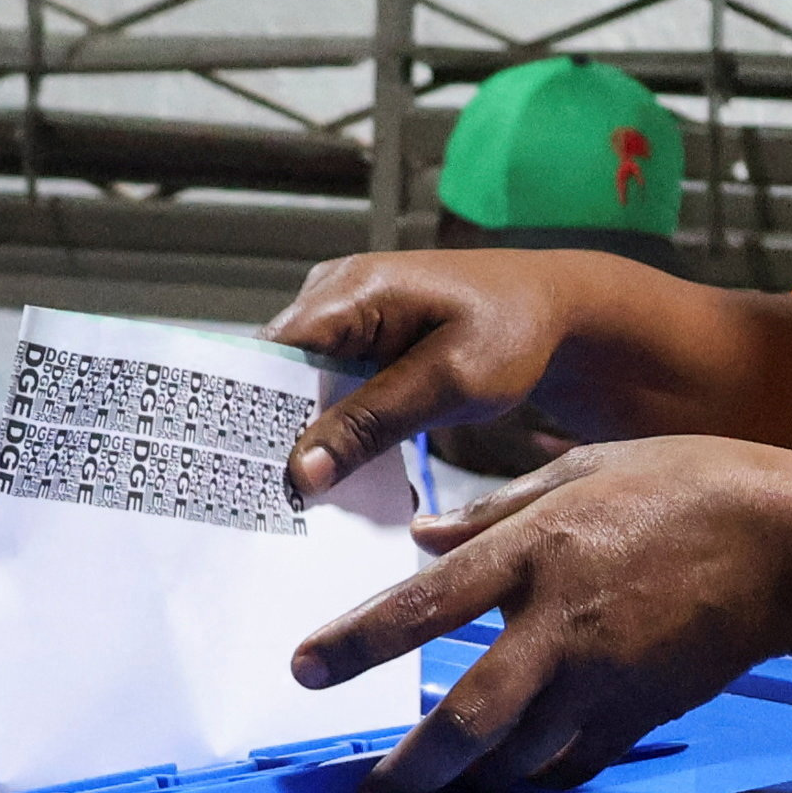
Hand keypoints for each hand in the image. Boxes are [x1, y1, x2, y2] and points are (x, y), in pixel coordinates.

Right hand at [267, 249, 602, 496]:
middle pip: (280, 372)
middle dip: (276, 433)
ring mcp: (346, 319)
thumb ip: (374, 422)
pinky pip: (332, 390)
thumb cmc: (513, 332)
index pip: (272, 351)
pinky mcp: (362, 343)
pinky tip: (343, 478)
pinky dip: (338, 431)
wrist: (555, 312)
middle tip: (269, 502)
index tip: (236, 470)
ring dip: (309, 438)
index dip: (246, 408)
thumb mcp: (450, 382)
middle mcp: (336, 296)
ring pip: (304, 387)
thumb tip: (302, 469)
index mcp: (353, 290)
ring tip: (302, 501)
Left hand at [289, 437, 791, 792]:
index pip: (423, 606)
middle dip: (414, 769)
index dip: (357, 644)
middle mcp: (560, 624)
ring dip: (470, 781)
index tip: (304, 670)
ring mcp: (604, 678)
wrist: (789, 545)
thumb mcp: (581, 471)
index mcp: (537, 550)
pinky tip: (512, 782)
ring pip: (519, 755)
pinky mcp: (640, 711)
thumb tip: (423, 534)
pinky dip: (537, 776)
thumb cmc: (688, 487)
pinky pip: (573, 762)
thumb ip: (492, 510)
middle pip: (468, 718)